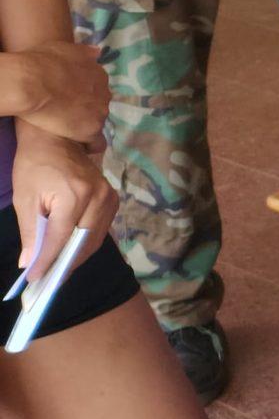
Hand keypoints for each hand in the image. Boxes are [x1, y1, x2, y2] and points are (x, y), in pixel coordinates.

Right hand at [0, 40, 107, 146]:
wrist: (31, 84)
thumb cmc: (41, 63)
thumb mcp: (64, 49)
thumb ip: (83, 53)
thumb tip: (97, 53)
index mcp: (98, 74)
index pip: (97, 89)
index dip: (83, 95)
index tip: (69, 99)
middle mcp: (104, 93)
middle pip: (98, 105)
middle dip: (85, 110)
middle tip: (66, 114)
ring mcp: (100, 112)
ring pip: (97, 123)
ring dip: (84, 125)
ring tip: (67, 129)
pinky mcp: (91, 130)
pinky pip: (95, 143)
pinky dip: (88, 145)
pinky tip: (76, 146)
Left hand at [10, 128, 115, 278]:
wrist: (57, 138)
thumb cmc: (35, 165)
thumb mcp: (25, 198)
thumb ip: (31, 232)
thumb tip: (29, 263)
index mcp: (74, 197)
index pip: (61, 239)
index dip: (47, 261)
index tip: (35, 279)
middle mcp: (98, 199)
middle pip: (83, 244)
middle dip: (65, 264)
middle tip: (49, 280)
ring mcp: (109, 199)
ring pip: (95, 239)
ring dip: (77, 257)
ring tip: (59, 270)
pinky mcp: (113, 199)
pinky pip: (101, 229)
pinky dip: (86, 244)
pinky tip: (72, 252)